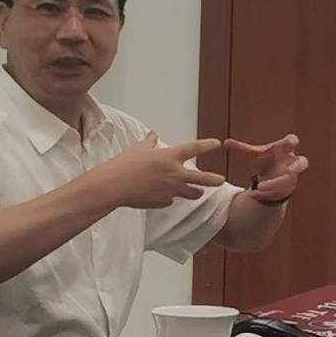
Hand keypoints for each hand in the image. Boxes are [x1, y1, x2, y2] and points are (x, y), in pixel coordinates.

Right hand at [93, 132, 225, 210]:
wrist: (113, 187)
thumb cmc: (124, 165)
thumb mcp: (138, 149)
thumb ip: (149, 142)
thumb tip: (152, 134)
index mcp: (170, 157)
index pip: (195, 148)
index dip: (207, 145)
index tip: (217, 144)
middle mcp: (175, 173)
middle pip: (203, 178)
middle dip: (214, 179)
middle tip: (221, 180)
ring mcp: (171, 190)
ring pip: (192, 193)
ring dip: (196, 192)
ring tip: (198, 192)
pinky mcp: (164, 202)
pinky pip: (170, 200)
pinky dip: (167, 198)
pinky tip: (157, 195)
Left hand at [227, 134, 308, 203]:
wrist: (271, 176)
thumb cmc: (266, 160)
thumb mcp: (254, 154)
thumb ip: (241, 148)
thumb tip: (225, 142)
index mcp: (285, 149)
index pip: (293, 141)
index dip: (292, 142)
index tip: (289, 142)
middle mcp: (291, 162)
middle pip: (302, 162)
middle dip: (298, 166)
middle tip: (289, 171)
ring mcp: (291, 176)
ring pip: (288, 181)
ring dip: (275, 184)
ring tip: (259, 186)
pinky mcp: (287, 188)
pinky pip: (279, 192)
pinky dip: (266, 193)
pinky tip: (253, 194)